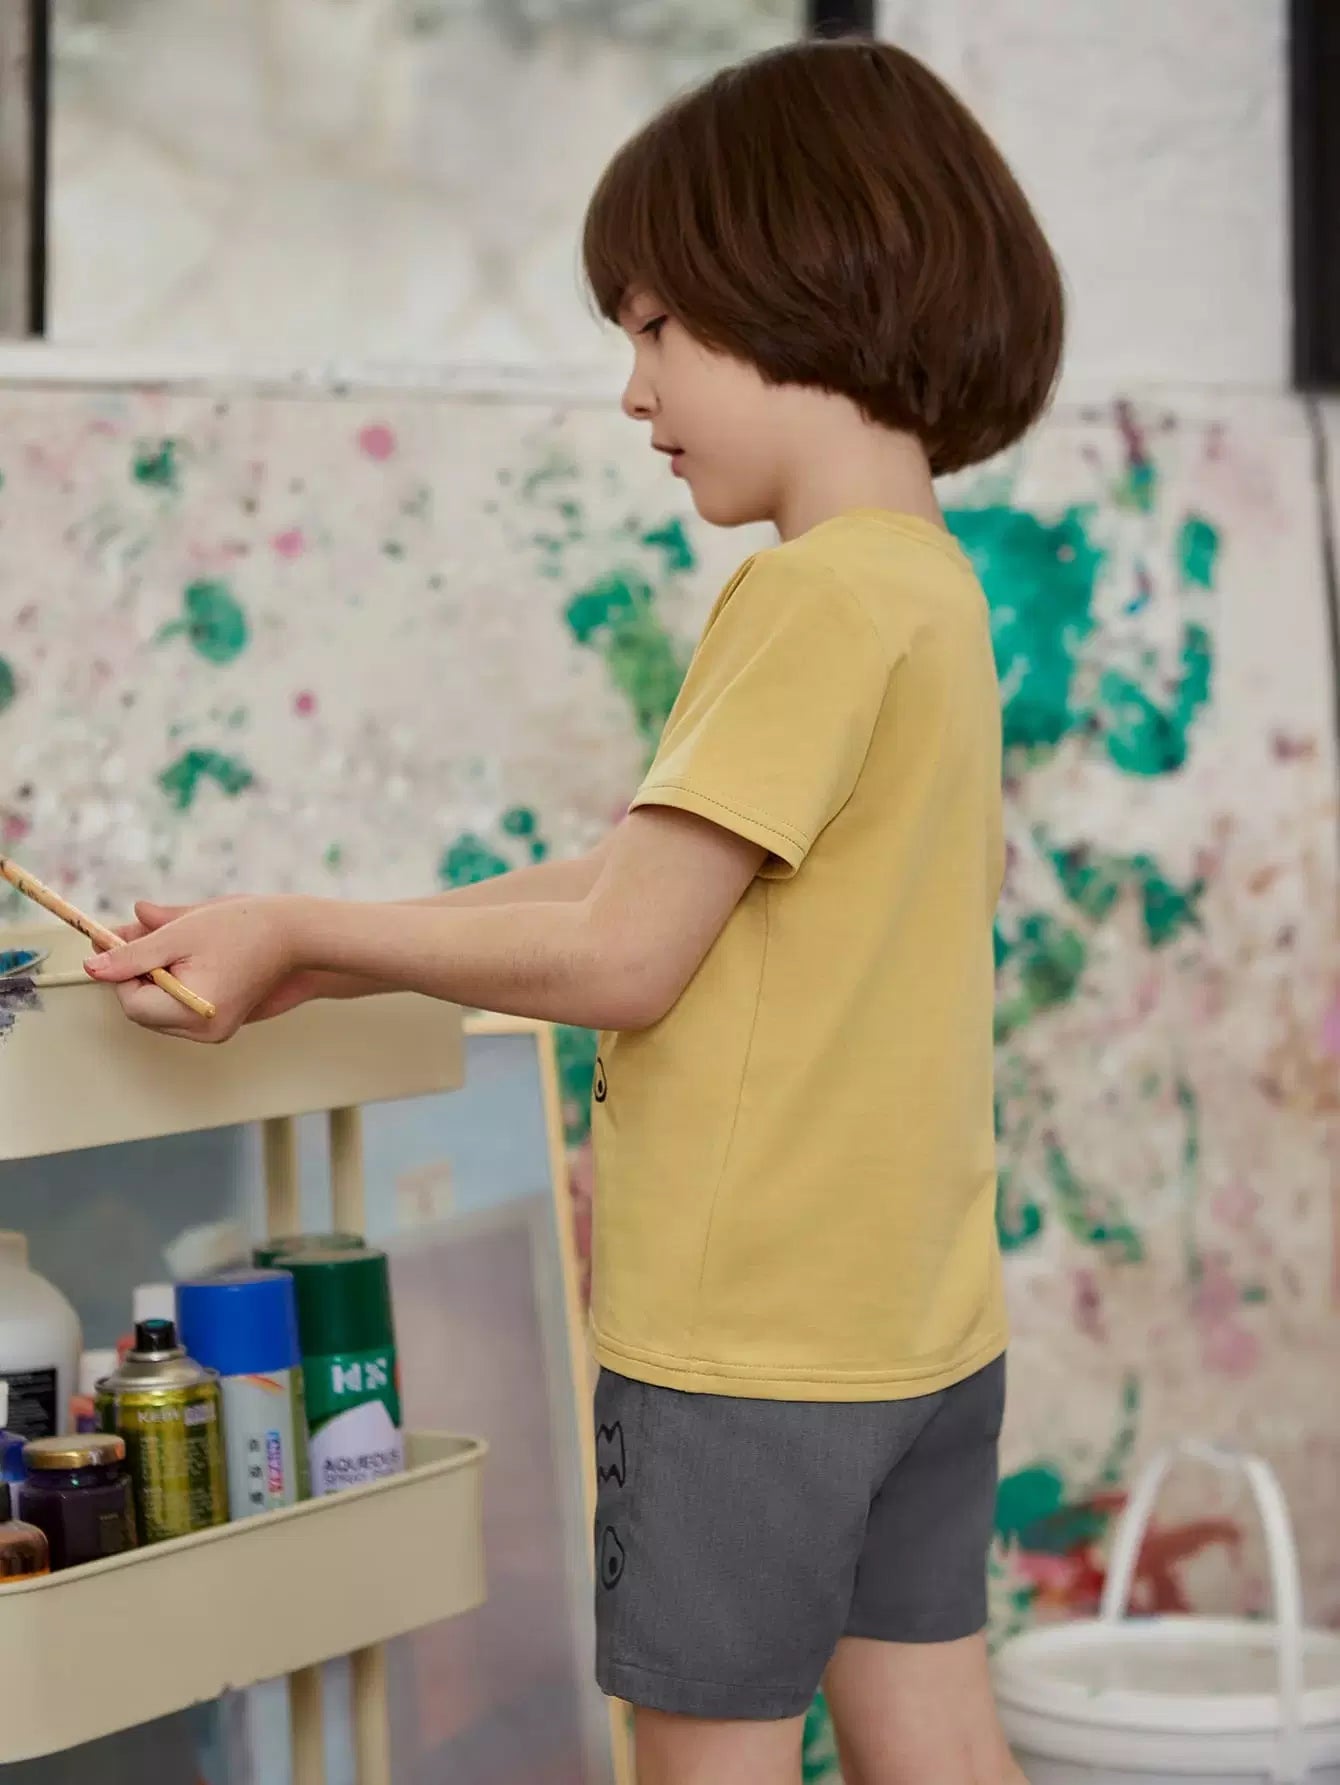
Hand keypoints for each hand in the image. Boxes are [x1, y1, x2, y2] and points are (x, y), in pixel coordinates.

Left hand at [86, 897, 300, 1042]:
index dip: (123, 972)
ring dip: (156, 977)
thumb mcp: (179, 934)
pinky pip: (181, 1008)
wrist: (295, 934)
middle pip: (144, 1010)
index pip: (132, 1003)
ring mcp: (214, 1030)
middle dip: (138, 974)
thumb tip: (95, 966)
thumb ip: (132, 953)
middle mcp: (204, 1030)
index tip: (123, 942)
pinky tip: (188, 956)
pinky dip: (175, 983)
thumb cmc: (245, 929)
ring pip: (161, 1009)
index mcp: (194, 1012)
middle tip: (145, 937)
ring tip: (174, 944)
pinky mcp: (221, 1021)